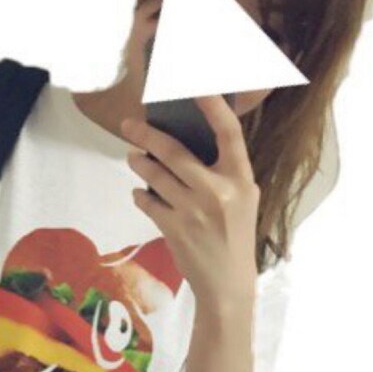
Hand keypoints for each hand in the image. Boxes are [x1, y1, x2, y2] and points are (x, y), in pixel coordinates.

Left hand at [122, 95, 258, 307]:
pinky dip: (141, 196)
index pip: (229, 133)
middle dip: (146, 136)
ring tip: (132, 157)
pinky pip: (148, 203)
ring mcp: (194, 211)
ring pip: (156, 176)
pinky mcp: (174, 229)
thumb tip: (189, 143)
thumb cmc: (234, 236)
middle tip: (129, 125)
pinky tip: (141, 194)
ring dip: (139, 163)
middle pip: (175, 152)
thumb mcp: (243, 199)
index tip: (196, 88)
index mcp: (241, 178)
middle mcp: (218, 191)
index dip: (213, 107)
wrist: (227, 283)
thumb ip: (224, 172)